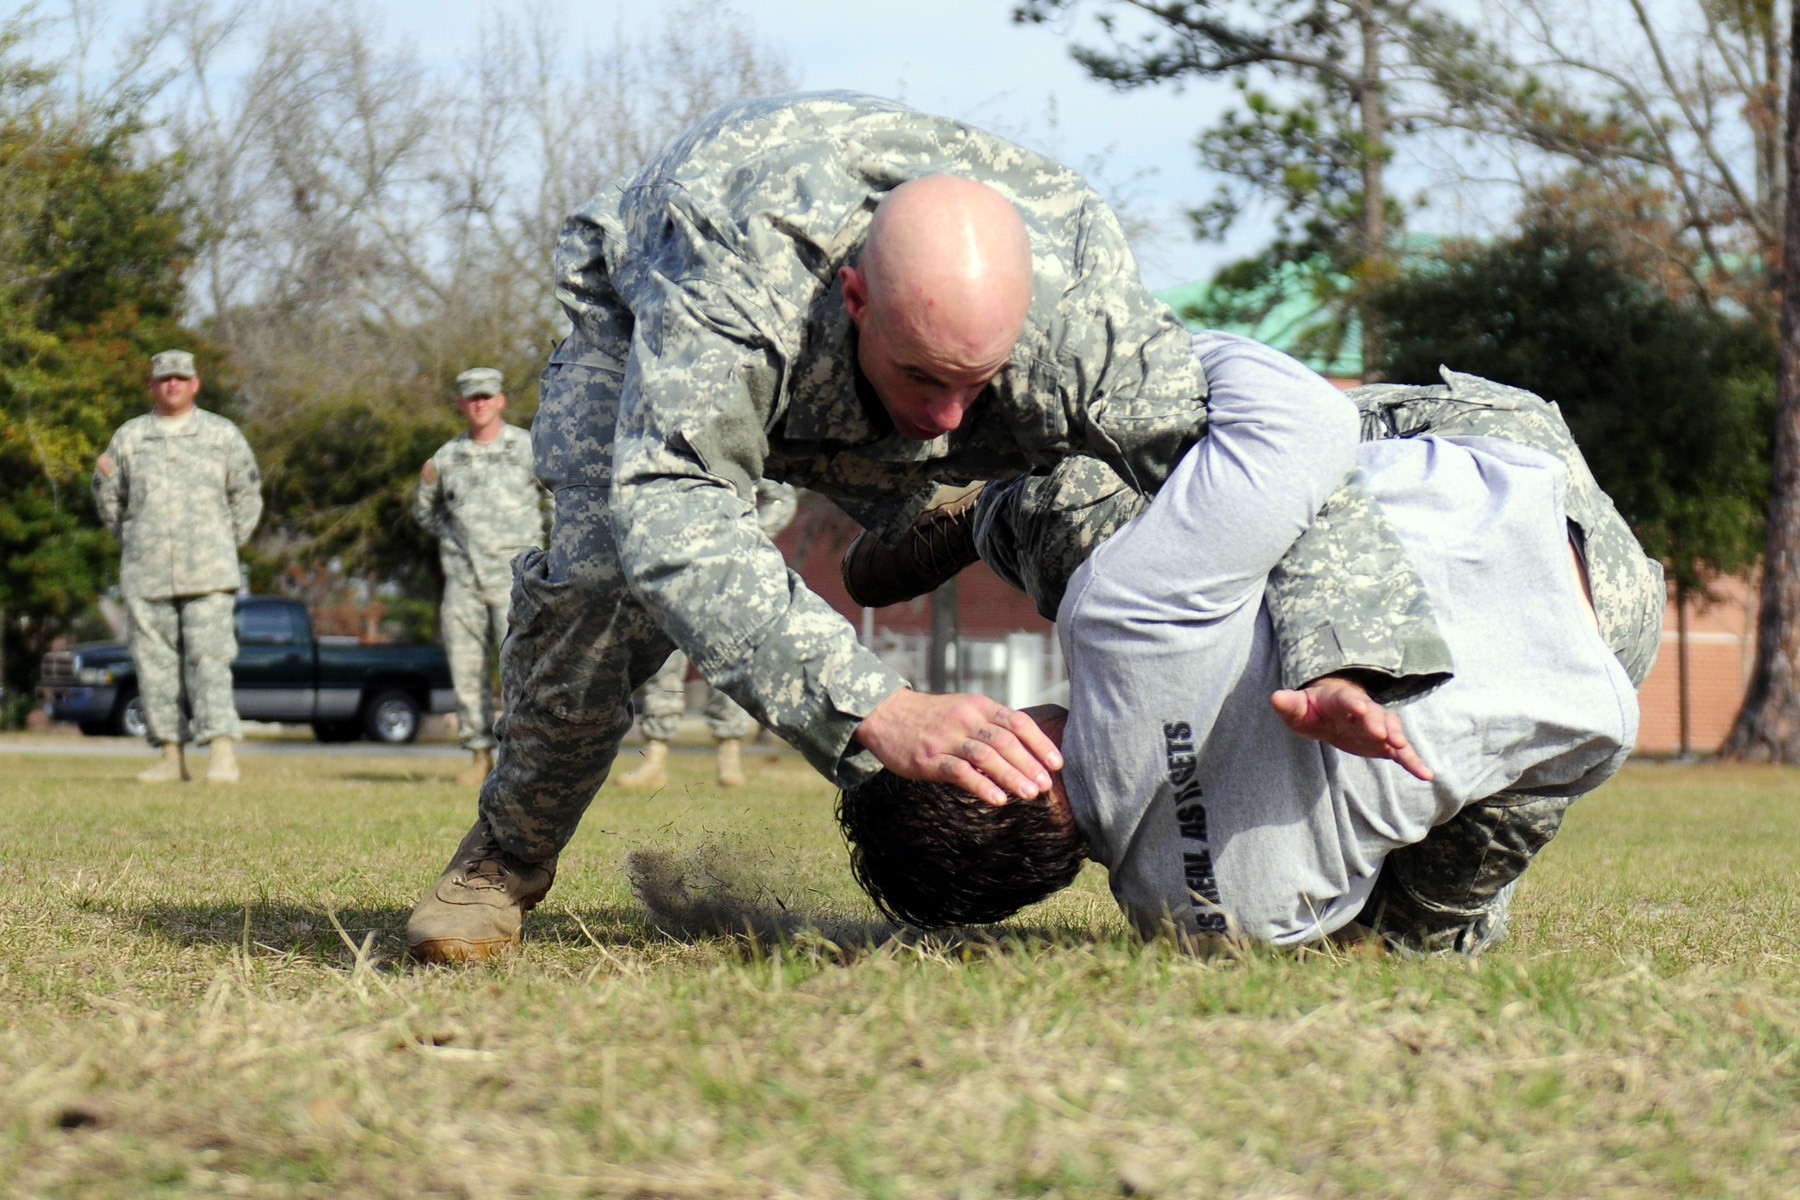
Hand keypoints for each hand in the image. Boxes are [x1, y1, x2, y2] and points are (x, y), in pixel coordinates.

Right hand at [854, 688, 1063, 804]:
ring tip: (1031, 794)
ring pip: (986, 756)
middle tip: (1047, 785)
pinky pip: (959, 771)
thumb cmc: (932, 718)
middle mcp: (966, 719)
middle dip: (1029, 764)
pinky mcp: (928, 758)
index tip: (1057, 763)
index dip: (1040, 743)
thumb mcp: (964, 711)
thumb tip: (1027, 751)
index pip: (1017, 722)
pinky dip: (981, 786)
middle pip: (1005, 741)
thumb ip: (991, 726)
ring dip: (1011, 776)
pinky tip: (998, 800)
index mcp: (979, 706)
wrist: (886, 715)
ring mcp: (946, 738)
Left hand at [1270, 675, 1432, 781]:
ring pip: (1391, 729)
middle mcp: (1363, 710)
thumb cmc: (1312, 709)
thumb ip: (1288, 704)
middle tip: (1384, 734)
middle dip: (1378, 722)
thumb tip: (1276, 698)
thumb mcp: (1297, 707)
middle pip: (1373, 714)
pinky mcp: (1384, 743)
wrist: (1331, 711)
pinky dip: (1413, 762)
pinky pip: (1401, 752)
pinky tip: (1426, 775)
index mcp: (1340, 700)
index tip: (1358, 708)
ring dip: (1398, 737)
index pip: (1346, 700)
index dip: (1352, 703)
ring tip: (1404, 748)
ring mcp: (1376, 726)